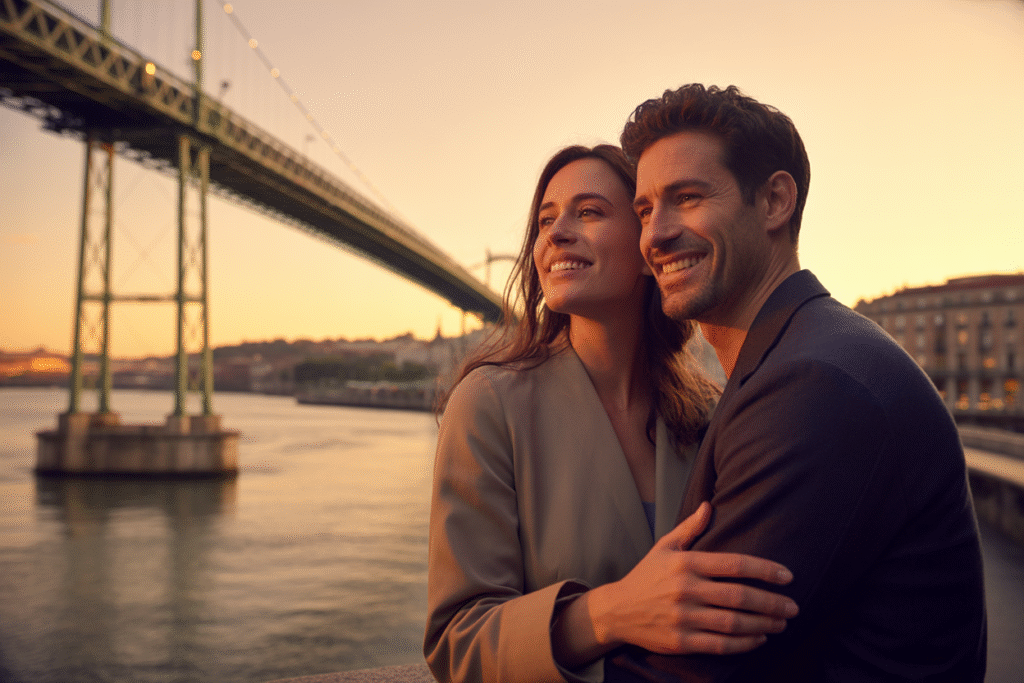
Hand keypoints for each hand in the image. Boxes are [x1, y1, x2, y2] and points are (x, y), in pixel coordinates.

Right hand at [590, 502, 798, 655]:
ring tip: (782, 623)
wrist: (617, 610)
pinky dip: (745, 643)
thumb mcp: (664, 547)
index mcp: (685, 563)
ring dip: (764, 624)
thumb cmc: (646, 576)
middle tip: (793, 606)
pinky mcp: (681, 641)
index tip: (787, 576)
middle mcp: (686, 589)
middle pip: (740, 596)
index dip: (765, 570)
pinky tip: (759, 638)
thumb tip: (709, 505)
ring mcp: (683, 617)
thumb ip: (690, 528)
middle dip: (772, 602)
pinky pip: (721, 645)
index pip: (734, 564)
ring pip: (734, 623)